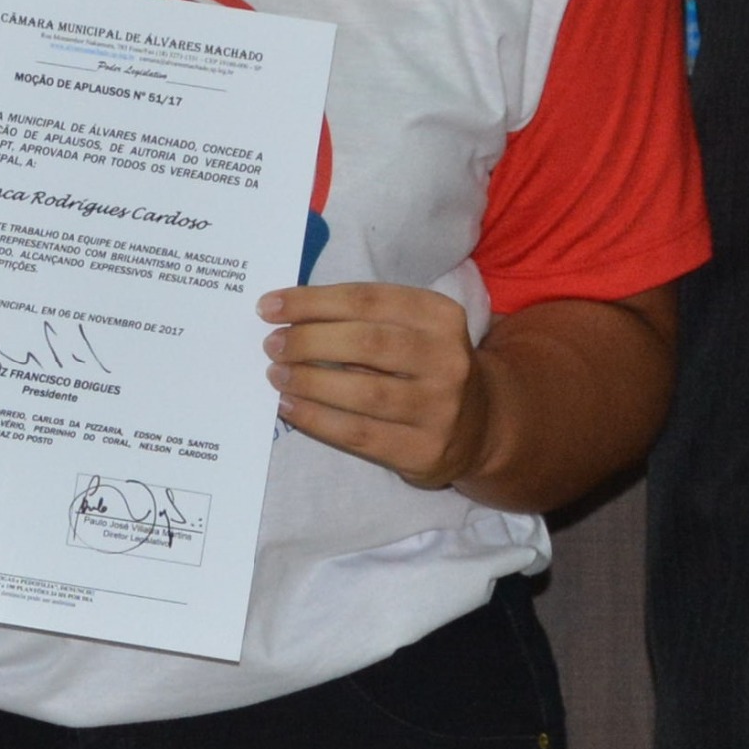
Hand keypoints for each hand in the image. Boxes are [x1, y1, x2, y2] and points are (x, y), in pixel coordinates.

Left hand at [261, 281, 487, 487]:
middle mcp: (447, 359)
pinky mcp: (424, 449)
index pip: (368, 299)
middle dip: (309, 341)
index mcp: (440, 316)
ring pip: (363, 391)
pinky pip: (360, 433)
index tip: (269, 307)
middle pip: (366, 342)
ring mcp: (440, 408)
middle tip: (272, 344)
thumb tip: (290, 318)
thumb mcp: (411, 330)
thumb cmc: (425, 366)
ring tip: (276, 375)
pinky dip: (317, 419)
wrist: (479, 425)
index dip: (313, 301)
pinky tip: (290, 406)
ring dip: (310, 381)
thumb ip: (363, 321)